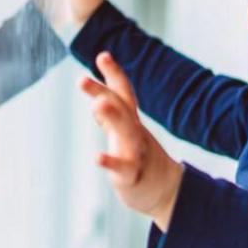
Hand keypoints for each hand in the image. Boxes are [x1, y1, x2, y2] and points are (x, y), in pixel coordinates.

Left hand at [79, 52, 183, 229]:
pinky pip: (123, 168)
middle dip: (102, 91)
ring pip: (126, 132)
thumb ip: (110, 117)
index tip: (103, 56)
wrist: (167, 191)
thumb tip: (98, 99)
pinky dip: (111, 162)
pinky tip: (97, 158)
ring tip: (98, 105)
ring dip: (112, 117)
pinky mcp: (133, 176)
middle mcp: (135, 132)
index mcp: (131, 122)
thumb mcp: (125, 135)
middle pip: (120, 108)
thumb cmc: (140, 160)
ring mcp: (136, 153)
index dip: (114, 75)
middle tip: (81, 80)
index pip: (123, 94)